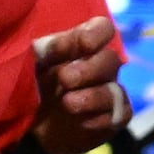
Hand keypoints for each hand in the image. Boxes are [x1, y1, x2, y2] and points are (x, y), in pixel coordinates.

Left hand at [28, 15, 130, 153]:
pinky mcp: (113, 117)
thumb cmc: (36, 84)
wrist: (35, 125)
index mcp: (84, 47)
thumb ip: (44, 51)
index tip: (82, 44)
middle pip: (110, 59)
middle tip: (65, 78)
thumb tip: (55, 45)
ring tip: (68, 103)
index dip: (96, 33)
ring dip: (94, 96)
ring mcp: (110, 92)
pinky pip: (119, 114)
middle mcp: (102, 66)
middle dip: (89, 69)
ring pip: (115, 90)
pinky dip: (102, 119)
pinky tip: (83, 123)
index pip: (103, 29)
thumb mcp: (34, 63)